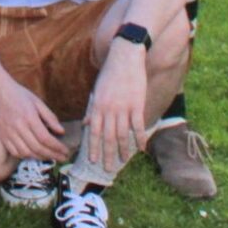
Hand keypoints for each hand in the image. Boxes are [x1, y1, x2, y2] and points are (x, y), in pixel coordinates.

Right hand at [0, 73, 68, 162]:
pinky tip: (34, 154)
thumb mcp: (38, 102)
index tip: (66, 151)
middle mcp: (18, 127)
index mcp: (29, 117)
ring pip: (26, 153)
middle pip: (37, 148)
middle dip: (52, 155)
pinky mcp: (3, 136)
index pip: (45, 138)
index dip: (57, 147)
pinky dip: (26, 157)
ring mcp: (9, 133)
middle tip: (62, 158)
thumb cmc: (19, 95)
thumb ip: (50, 117)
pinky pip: (15, 152)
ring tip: (50, 157)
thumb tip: (61, 132)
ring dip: (40, 157)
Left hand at [84, 41, 149, 172]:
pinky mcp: (137, 105)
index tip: (93, 160)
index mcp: (97, 106)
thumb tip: (87, 123)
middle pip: (107, 137)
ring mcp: (123, 108)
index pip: (94, 132)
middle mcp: (108, 109)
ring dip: (123, 150)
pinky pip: (138, 126)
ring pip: (122, 134)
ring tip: (123, 161)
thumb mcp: (97, 90)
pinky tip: (141, 148)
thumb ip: (93, 108)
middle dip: (107, 154)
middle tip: (107, 169)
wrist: (124, 58)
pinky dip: (139, 138)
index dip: (93, 147)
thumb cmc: (110, 74)